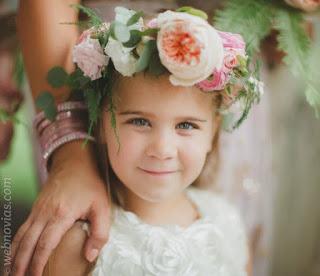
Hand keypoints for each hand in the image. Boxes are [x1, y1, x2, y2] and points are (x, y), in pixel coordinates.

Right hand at [8, 141, 109, 275]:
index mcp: (62, 213)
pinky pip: (23, 227)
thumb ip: (100, 232)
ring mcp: (38, 208)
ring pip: (21, 236)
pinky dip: (16, 243)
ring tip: (12, 272)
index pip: (45, 244)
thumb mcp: (103, 206)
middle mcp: (45, 212)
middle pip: (27, 243)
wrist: (76, 162)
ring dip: (15, 255)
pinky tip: (16, 252)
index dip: (38, 263)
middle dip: (20, 264)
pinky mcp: (37, 206)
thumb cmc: (90, 183)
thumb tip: (89, 255)